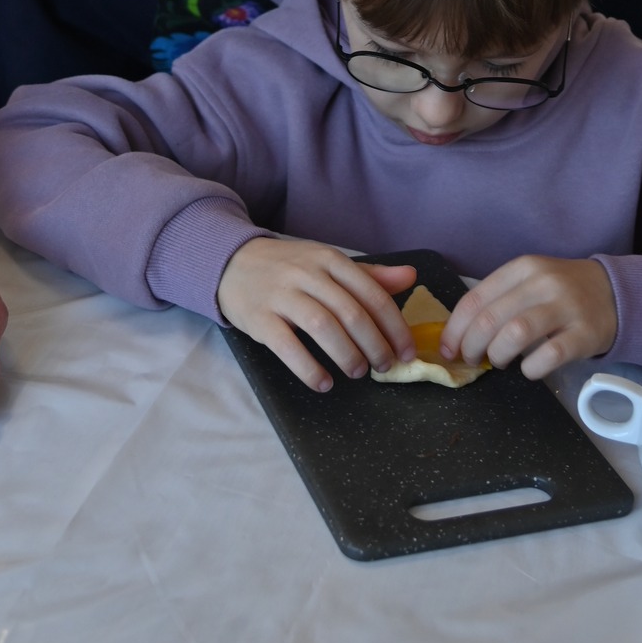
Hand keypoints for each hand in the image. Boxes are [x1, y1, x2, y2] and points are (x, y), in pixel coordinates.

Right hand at [217, 239, 416, 391]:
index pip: (372, 294)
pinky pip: (287, 346)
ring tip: (358, 373)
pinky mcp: (259, 317)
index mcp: (330, 259)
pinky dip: (308, 368)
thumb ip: (369, 274)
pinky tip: (323, 383)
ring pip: (322, 326)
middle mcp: (307, 273)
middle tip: (385, 367)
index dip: (395, 326)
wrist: (231, 263)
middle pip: (351, 312)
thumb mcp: (328, 263)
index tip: (407, 351)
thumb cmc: (289, 267)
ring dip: (347, 355)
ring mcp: (281, 294)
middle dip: (375, 345)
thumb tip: (411, 277)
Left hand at [440, 256, 617, 379]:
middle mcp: (543, 282)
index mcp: (522, 268)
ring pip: (515, 334)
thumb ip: (499, 300)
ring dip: (498, 355)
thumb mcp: (530, 282)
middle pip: (490, 318)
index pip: (475, 298)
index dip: (455, 329)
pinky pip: (549, 356)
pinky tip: (529, 369)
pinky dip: (531, 369)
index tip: (449, 349)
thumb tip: (459, 335)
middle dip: (471, 346)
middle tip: (472, 360)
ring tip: (500, 362)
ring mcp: (566, 307)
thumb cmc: (562, 292)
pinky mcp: (585, 333)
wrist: (615, 293)